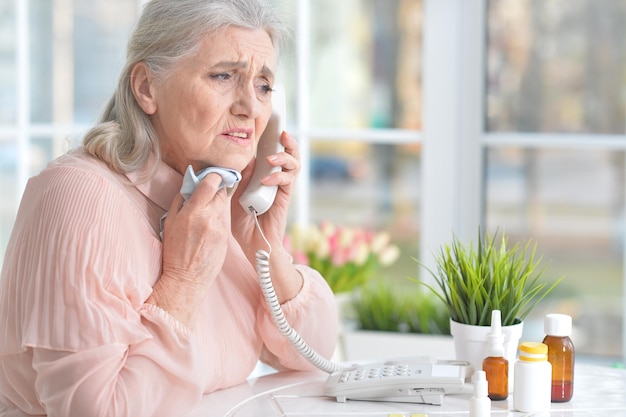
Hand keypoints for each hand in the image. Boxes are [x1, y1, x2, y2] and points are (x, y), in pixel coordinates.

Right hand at [148, 172, 230, 327]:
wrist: (187, 279)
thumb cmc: (174, 252)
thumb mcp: (170, 223)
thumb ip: (180, 202)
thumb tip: (189, 186)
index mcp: (194, 213)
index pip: (210, 184)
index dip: (214, 176)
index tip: (212, 174)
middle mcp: (210, 219)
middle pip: (221, 193)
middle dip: (216, 190)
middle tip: (209, 192)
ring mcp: (220, 229)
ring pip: (223, 208)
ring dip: (216, 206)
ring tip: (206, 213)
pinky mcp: (226, 238)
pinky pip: (224, 222)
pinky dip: (218, 221)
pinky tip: (208, 230)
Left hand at [231, 131, 302, 301]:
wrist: (252, 245)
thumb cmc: (242, 222)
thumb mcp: (233, 196)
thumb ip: (238, 179)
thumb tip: (241, 161)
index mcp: (264, 176)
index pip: (272, 154)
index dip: (274, 140)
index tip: (270, 127)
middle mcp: (276, 180)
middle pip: (290, 156)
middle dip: (289, 143)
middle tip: (283, 134)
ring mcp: (282, 189)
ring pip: (294, 166)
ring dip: (285, 158)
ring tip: (272, 158)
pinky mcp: (284, 199)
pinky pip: (288, 183)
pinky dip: (279, 177)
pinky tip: (268, 179)